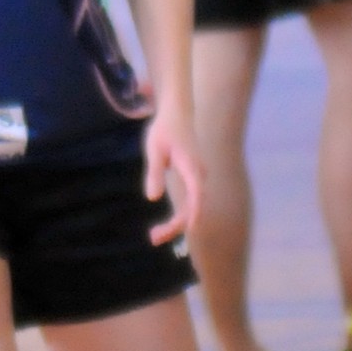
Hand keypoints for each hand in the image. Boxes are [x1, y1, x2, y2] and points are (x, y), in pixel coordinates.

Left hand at [145, 102, 202, 241]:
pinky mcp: (193, 179)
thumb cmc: (164, 129)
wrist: (177, 112)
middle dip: (176, 226)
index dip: (193, 213)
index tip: (188, 229)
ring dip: (177, 223)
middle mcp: (199, 175)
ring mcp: (197, 178)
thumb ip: (154, 172)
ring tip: (155, 236)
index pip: (196, 194)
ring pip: (192, 206)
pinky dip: (179, 215)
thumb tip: (152, 198)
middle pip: (193, 206)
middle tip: (153, 238)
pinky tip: (165, 226)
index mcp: (191, 167)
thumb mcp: (154, 149)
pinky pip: (190, 202)